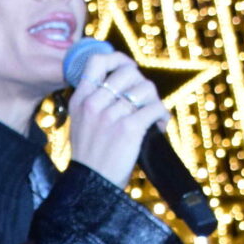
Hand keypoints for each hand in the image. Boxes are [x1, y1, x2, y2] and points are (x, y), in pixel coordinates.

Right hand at [64, 47, 165, 190]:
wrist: (92, 184)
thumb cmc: (91, 156)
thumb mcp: (80, 123)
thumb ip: (94, 101)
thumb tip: (122, 85)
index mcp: (80, 99)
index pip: (97, 60)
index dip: (118, 59)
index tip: (128, 69)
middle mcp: (93, 103)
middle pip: (129, 72)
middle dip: (142, 84)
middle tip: (145, 101)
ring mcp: (110, 115)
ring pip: (145, 88)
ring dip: (155, 100)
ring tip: (154, 116)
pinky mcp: (128, 128)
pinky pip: (155, 108)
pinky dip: (162, 116)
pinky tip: (160, 126)